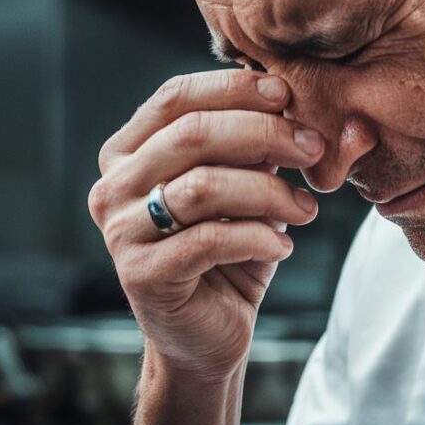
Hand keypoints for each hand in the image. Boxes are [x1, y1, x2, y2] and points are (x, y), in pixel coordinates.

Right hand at [88, 70, 323, 381]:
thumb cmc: (226, 253)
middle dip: (264, 132)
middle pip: (193, 134)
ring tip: (305, 209)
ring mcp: (121, 231)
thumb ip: (254, 147)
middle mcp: (112, 186)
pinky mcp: (142, 274)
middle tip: (312, 147)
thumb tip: (293, 105)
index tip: (287, 96)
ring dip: (269, 191)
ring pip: (204, 186)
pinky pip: (210, 239)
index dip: (233, 89)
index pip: (175, 97)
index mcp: (127, 152)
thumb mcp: (243, 188)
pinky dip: (259, 237)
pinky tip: (283, 245)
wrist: (207, 336)